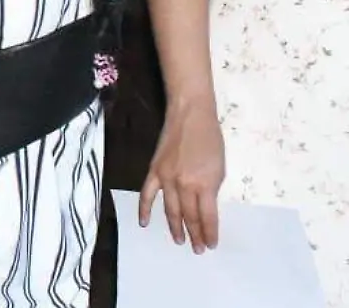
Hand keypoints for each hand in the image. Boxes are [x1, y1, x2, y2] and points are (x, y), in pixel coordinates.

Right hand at [139, 100, 225, 251]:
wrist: (189, 115)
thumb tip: (203, 205)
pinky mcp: (154, 171)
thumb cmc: (211, 139)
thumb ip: (210, 189)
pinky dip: (144, 209)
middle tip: (198, 249)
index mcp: (205, 184)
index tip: (211, 244)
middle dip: (195, 234)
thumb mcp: (219, 168)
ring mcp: (166, 178)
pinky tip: (144, 222)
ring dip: (175, 227)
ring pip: (170, 209)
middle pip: (189, 216)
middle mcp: (184, 185)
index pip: (207, 216)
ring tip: (180, 241)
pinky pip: (147, 194)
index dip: (210, 232)